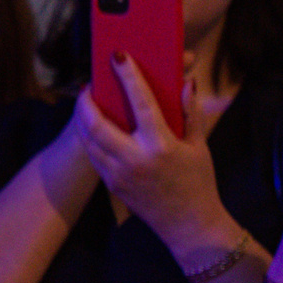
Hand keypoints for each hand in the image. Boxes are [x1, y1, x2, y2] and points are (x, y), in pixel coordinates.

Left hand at [75, 54, 235, 249]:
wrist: (189, 225)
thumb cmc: (198, 183)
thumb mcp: (200, 147)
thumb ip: (190, 113)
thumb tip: (186, 82)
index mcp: (161, 147)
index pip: (141, 103)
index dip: (128, 76)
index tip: (119, 56)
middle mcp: (136, 160)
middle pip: (97, 123)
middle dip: (86, 101)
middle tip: (87, 86)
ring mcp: (120, 175)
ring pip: (89, 139)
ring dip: (83, 118)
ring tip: (86, 104)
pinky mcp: (113, 185)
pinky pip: (94, 155)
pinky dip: (91, 137)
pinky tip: (94, 127)